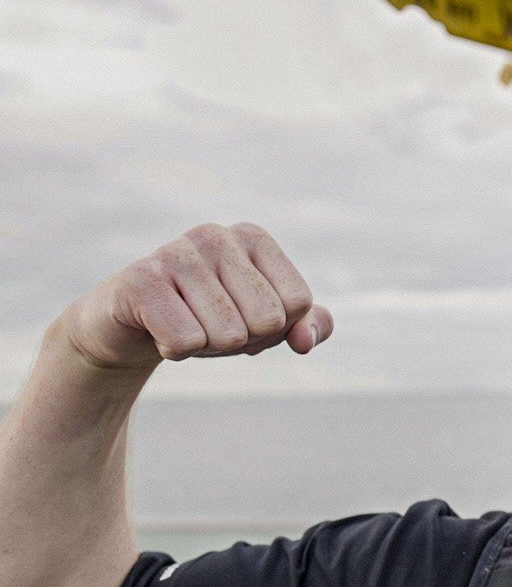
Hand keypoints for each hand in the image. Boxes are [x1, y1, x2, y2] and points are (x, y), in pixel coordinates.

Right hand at [59, 222, 332, 370]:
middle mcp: (216, 235)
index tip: (240, 317)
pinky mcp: (140, 280)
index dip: (274, 328)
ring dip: (207, 347)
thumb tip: (305, 341)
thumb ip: (308, 327)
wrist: (127, 327)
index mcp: (253, 237)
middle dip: (243, 340)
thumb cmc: (206, 319)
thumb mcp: (266, 325)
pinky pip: (186, 341)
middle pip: (268, 320)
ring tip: (182, 324)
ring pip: (229, 335)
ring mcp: (176, 252)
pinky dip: (176, 351)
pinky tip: (157, 331)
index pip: (298, 304)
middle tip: (208, 325)